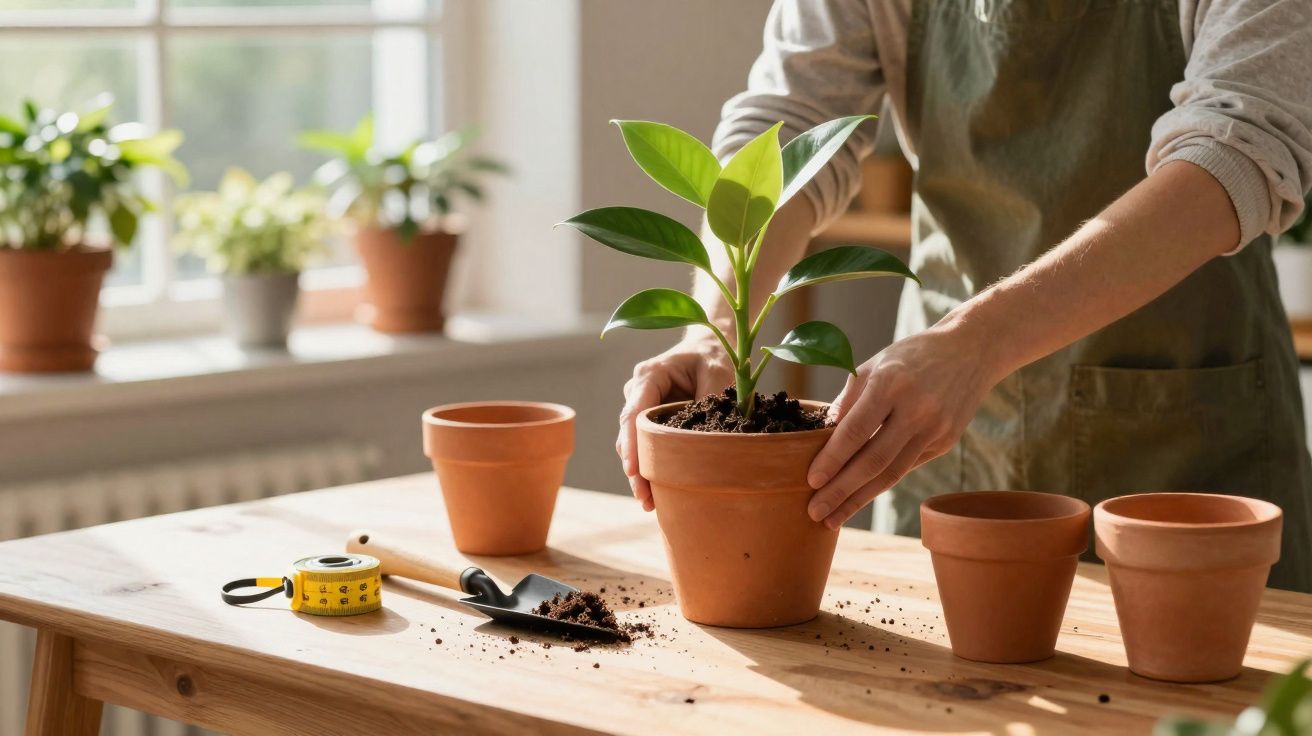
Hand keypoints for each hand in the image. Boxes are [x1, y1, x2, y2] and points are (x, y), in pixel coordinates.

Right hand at [618, 334, 734, 510]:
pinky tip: (655, 491)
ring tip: (650, 503)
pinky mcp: (648, 420)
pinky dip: (649, 465)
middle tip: (645, 499)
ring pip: (633, 443)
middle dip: (635, 467)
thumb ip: (712, 404)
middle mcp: (637, 391)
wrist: (708, 346)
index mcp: (649, 375)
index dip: (632, 444)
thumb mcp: (719, 374)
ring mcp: (640, 406)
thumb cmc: (712, 356)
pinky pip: (644, 444)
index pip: (634, 414)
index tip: (633, 471)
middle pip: (629, 434)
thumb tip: (713, 441)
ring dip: (640, 472)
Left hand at [805, 323, 1005, 528]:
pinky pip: (906, 467)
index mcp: (891, 383)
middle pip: (873, 461)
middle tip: (815, 512)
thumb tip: (821, 437)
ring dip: (859, 499)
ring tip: (833, 519)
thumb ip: (847, 401)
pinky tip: (859, 497)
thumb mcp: (873, 365)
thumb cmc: (911, 356)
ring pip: (891, 473)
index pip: (855, 430)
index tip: (811, 480)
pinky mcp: (945, 442)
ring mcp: (935, 428)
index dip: (832, 459)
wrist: (970, 351)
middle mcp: (916, 409)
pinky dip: (880, 484)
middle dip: (841, 491)